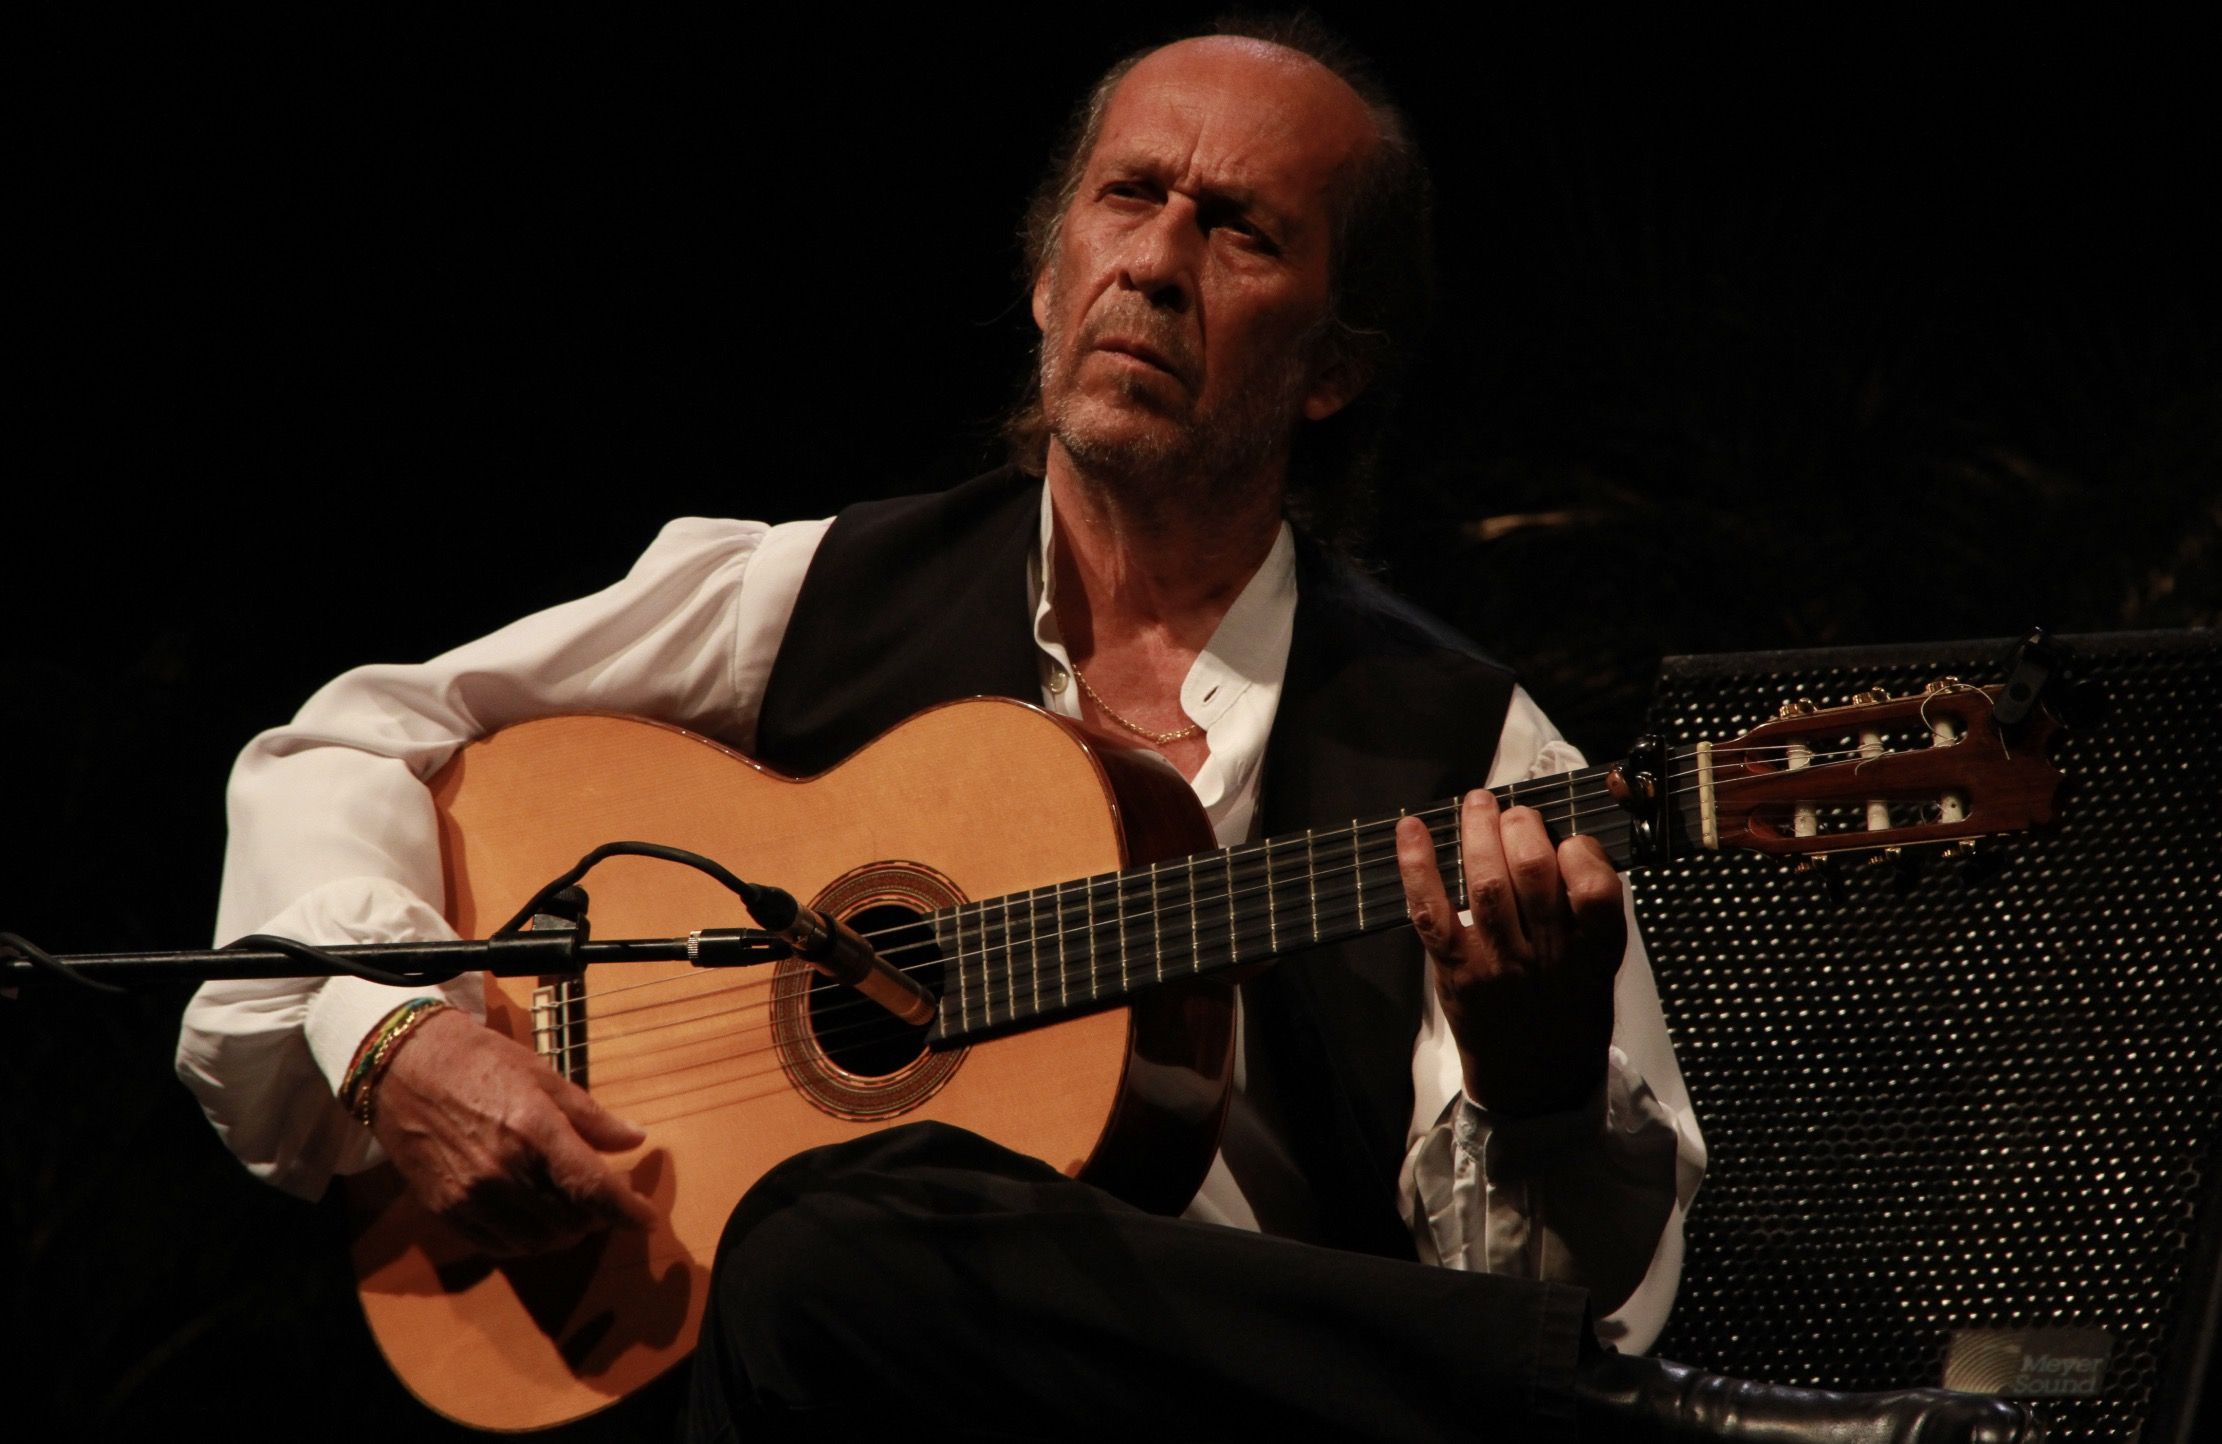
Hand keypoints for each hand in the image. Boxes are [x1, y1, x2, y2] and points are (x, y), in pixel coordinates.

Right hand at [368, 1008, 657, 1255]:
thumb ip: (591, 1116)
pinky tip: (536, 1221)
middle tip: (606, 1200)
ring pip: (537, 1242)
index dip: (627, 1210)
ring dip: (565, 1233)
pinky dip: (528, 1241)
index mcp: (534, 1129)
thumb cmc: (481, 1062)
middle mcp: (503, 1170)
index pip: (593, 1187)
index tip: (647, 1218)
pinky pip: (499, 1246)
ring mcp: (471, 1195)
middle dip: (598, 1218)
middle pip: (570, 1221)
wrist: (404, 1067)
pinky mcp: (445, 1209)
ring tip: (574, 1211)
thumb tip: (636, 1139)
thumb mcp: (544, 1075)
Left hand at [1394, 788, 1623, 1117]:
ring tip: (1477, 804)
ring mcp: (1498, 964)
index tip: (1568, 840)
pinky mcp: (1456, 971)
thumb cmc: (1568, 1016)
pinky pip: (1433, 911)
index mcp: (1594, 954)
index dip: (1580, 850)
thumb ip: (1591, 915)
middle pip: (1535, 872)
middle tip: (1514, 813)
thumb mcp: (1603, 970)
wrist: (1534, 1086)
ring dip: (1477, 831)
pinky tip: (1411, 828)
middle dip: (1521, 826)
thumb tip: (1568, 844)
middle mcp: (1547, 957)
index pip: (1596, 888)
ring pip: (1487, 883)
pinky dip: (1417, 866)